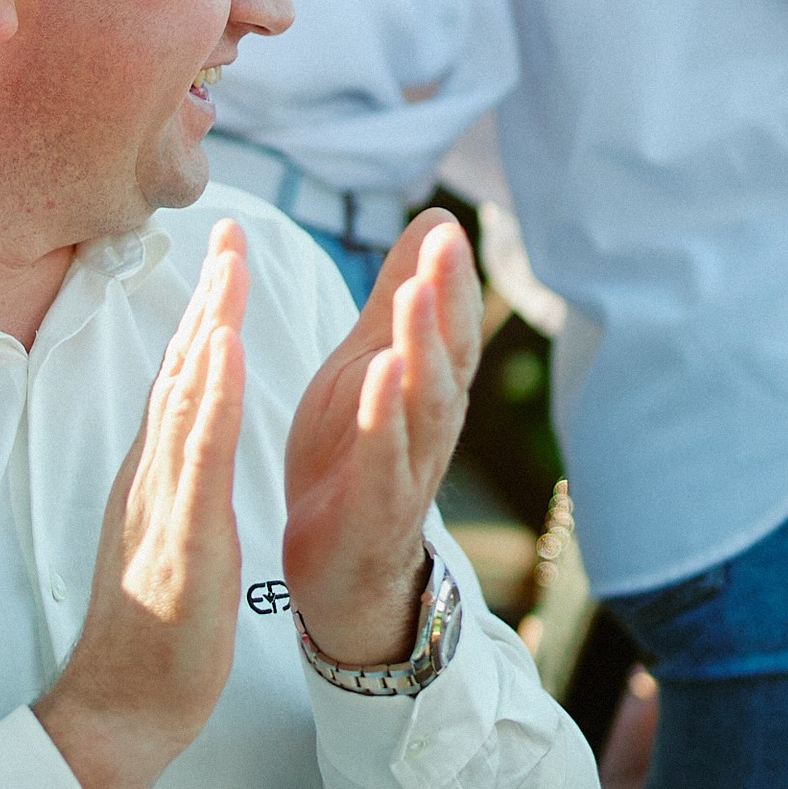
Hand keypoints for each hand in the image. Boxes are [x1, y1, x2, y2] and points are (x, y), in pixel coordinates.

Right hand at [34, 225, 246, 788]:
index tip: (226, 255)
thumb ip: (175, 477)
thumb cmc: (154, 627)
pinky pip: (197, 457)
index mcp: (158, 473)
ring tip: (230, 267)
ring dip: (209, 327)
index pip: (184, 380)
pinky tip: (226, 355)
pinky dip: (213, 400)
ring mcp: (160, 499)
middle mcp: (152, 473)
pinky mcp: (178, 535)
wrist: (124, 703)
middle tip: (230, 228)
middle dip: (208, 297)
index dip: (205, 314)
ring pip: (186, 399)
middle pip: (182, 371)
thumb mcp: (169, 531)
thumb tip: (184, 430)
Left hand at [282, 211, 480, 669]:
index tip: (445, 225)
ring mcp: (408, 466)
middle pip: (449, 354)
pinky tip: (382, 375)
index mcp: (426, 385)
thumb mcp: (369, 364)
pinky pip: (387, 459)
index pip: (448, 324)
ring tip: (418, 293)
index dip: (450, 277)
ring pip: (427, 401)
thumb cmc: (353, 456)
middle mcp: (430, 422)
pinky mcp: (376, 507)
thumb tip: (436, 219)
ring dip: (424, 346)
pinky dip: (385, 417)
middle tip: (444, 243)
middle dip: (448, 296)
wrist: (337, 569)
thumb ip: (398, 301)